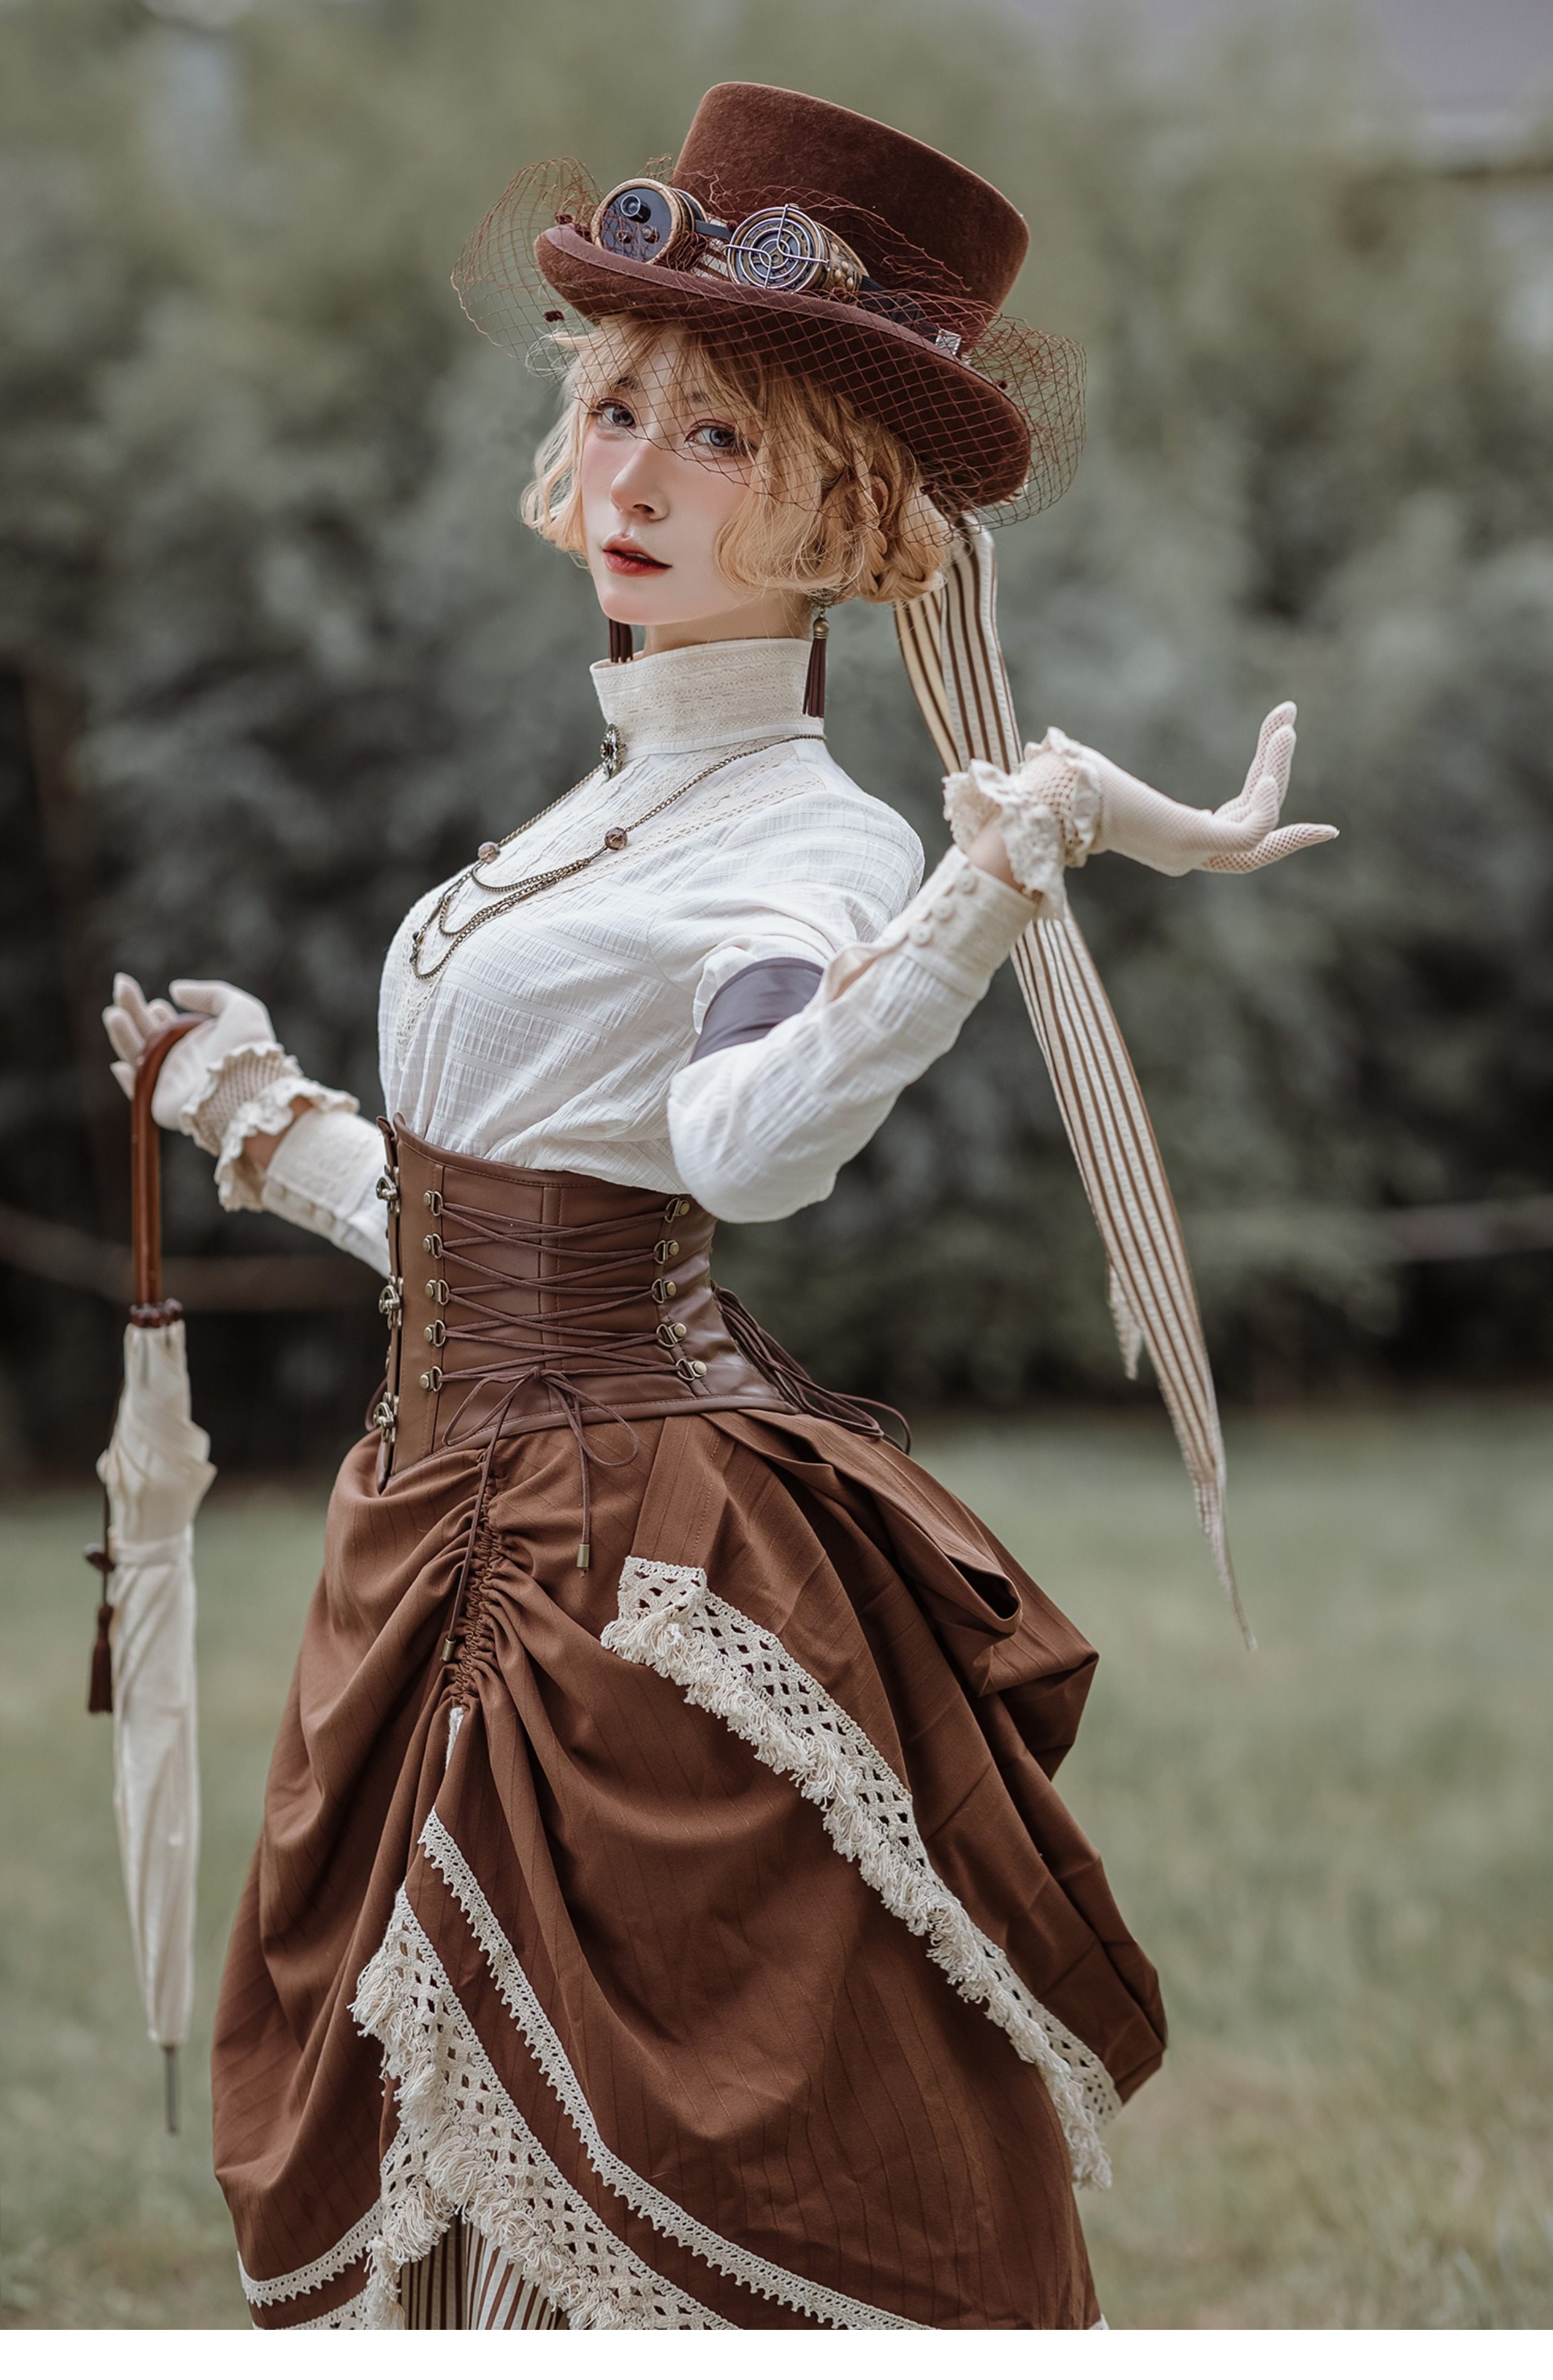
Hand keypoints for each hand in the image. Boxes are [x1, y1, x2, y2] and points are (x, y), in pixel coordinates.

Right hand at [103, 975, 277, 1134]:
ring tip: (114, 1013)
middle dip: (133, 1009)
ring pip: (137, 1057)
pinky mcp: (161, 1104)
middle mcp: (183, 1062)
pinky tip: (119, 1065)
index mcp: (200, 1042)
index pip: (169, 1026)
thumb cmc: (247, 1048)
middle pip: (147, 1034)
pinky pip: (138, 1092)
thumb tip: (175, 990)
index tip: (155, 1001)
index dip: (156, 1011)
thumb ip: (210, 994)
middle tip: (122, 985)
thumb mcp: (240, 1008)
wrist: (246, 1087)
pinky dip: (126, 1080)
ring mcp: (170, 1083)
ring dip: (123, 1034)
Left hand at [1083, 704, 1337, 876]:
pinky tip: (1267, 763)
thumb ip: (1101, 770)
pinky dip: (1265, 803)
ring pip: (1259, 821)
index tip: (1288, 772)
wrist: (1053, 800)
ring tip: (1285, 726)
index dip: (1267, 801)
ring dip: (1276, 771)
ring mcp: (1190, 852)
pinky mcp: (1191, 842)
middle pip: (1255, 818)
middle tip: (1288, 716)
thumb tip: (1060, 745)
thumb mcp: (1099, 773)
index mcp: (1174, 838)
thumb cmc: (1067, 787)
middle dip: (1277, 769)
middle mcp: (1187, 853)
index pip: (1237, 827)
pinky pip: (1249, 832)